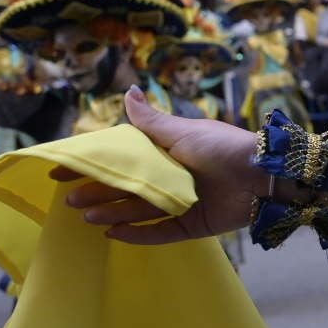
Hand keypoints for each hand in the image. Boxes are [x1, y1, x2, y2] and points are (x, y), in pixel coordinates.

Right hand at [61, 86, 267, 243]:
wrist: (265, 175)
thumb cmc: (224, 147)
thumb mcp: (183, 132)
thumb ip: (151, 121)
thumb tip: (130, 92)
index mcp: (167, 154)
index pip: (123, 160)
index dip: (94, 166)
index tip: (62, 170)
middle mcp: (172, 178)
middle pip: (127, 188)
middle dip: (98, 194)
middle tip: (70, 200)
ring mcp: (182, 204)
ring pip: (139, 211)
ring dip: (112, 214)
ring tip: (87, 216)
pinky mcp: (194, 226)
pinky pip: (161, 233)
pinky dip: (138, 235)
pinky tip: (114, 235)